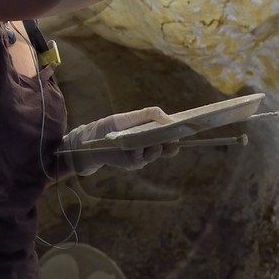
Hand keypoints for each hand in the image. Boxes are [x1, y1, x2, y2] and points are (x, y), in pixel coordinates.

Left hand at [60, 105, 181, 176]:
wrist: (92, 139)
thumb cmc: (113, 126)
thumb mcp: (132, 116)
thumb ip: (151, 114)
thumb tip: (169, 119)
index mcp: (152, 136)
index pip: (171, 137)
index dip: (179, 134)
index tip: (186, 129)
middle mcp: (150, 148)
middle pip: (168, 149)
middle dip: (172, 144)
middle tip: (174, 139)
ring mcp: (142, 157)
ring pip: (155, 154)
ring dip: (156, 147)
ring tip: (154, 141)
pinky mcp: (132, 164)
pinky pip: (140, 158)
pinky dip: (140, 151)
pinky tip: (136, 146)